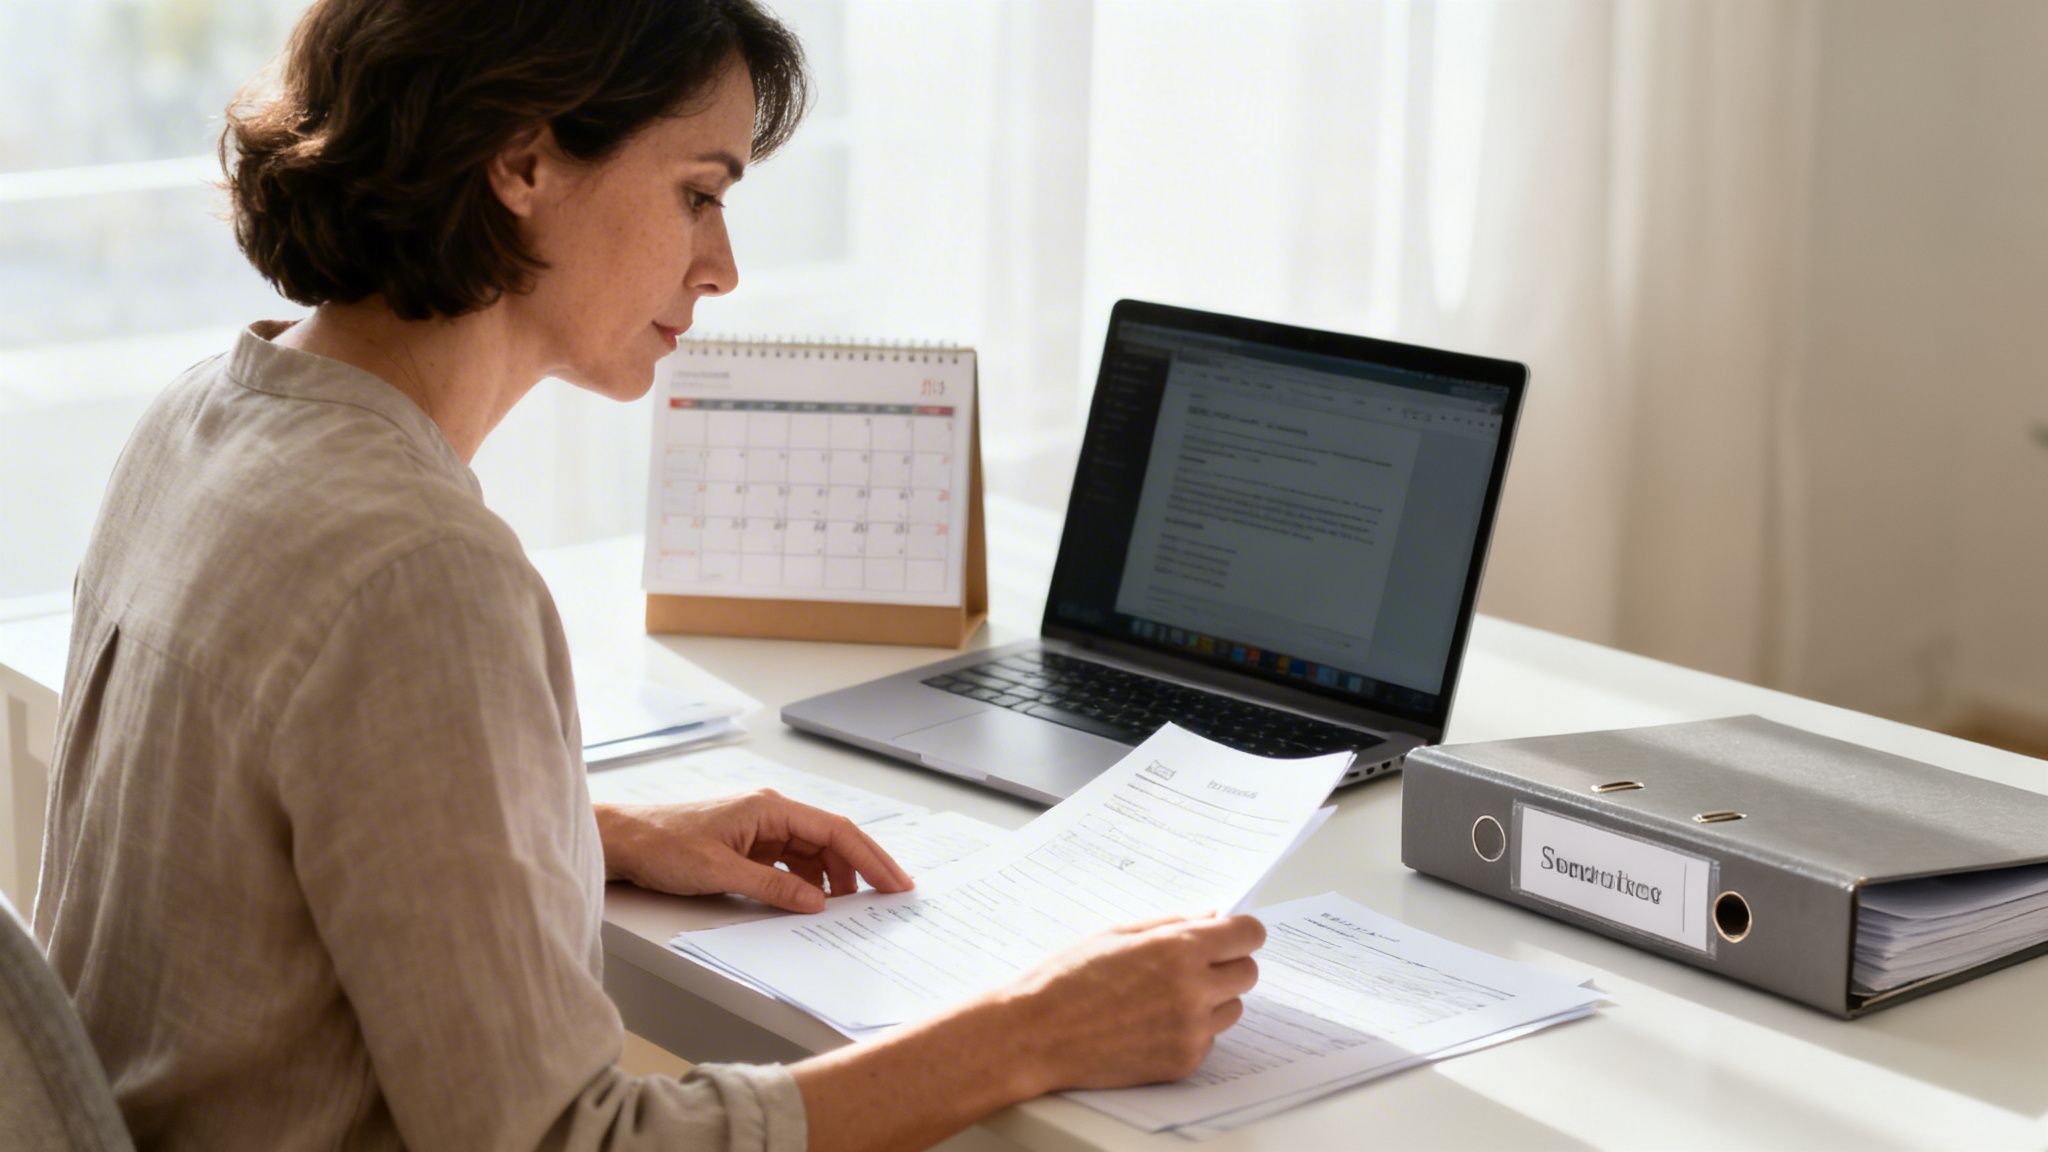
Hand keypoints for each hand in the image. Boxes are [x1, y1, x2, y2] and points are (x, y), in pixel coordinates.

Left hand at [594, 789, 912, 911]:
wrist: (625, 841)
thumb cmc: (663, 845)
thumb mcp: (721, 872)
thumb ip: (774, 889)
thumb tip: (817, 903)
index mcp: (770, 808)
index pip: (834, 830)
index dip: (870, 857)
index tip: (894, 881)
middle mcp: (770, 813)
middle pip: (831, 839)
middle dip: (864, 866)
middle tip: (892, 894)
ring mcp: (760, 829)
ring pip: (813, 852)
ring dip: (835, 877)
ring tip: (853, 907)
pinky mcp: (749, 846)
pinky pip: (791, 862)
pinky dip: (808, 882)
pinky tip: (814, 902)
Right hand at [999, 913, 1265, 1092]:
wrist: (1035, 1034)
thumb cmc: (1067, 978)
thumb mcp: (1117, 933)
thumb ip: (1171, 924)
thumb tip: (1211, 918)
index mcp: (1179, 949)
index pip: (1249, 934)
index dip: (1239, 932)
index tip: (1229, 935)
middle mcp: (1193, 990)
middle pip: (1248, 972)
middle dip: (1227, 964)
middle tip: (1191, 965)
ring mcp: (1190, 1031)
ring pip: (1232, 1008)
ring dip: (1212, 999)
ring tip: (1164, 996)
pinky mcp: (1183, 1062)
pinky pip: (1209, 1039)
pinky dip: (1191, 1030)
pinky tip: (1151, 1023)